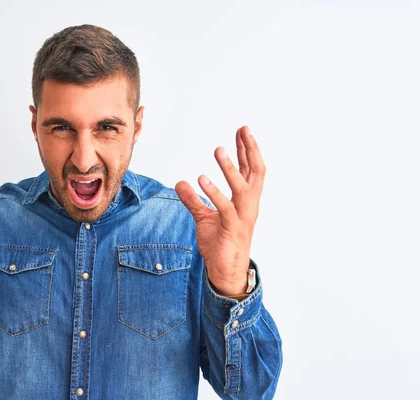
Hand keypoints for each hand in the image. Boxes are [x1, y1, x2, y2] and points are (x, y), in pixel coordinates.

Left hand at [175, 126, 265, 295]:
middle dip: (250, 150)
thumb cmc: (220, 244)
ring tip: (218, 149)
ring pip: (241, 188)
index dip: (247, 150)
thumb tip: (180, 183)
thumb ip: (194, 200)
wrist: (225, 271)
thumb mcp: (203, 218)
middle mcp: (249, 206)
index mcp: (246, 201)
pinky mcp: (232, 229)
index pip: (250, 170)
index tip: (243, 130)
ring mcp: (243, 218)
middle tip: (244, 129)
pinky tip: (200, 180)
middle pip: (255, 173)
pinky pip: (224, 208)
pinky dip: (213, 193)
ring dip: (230, 168)